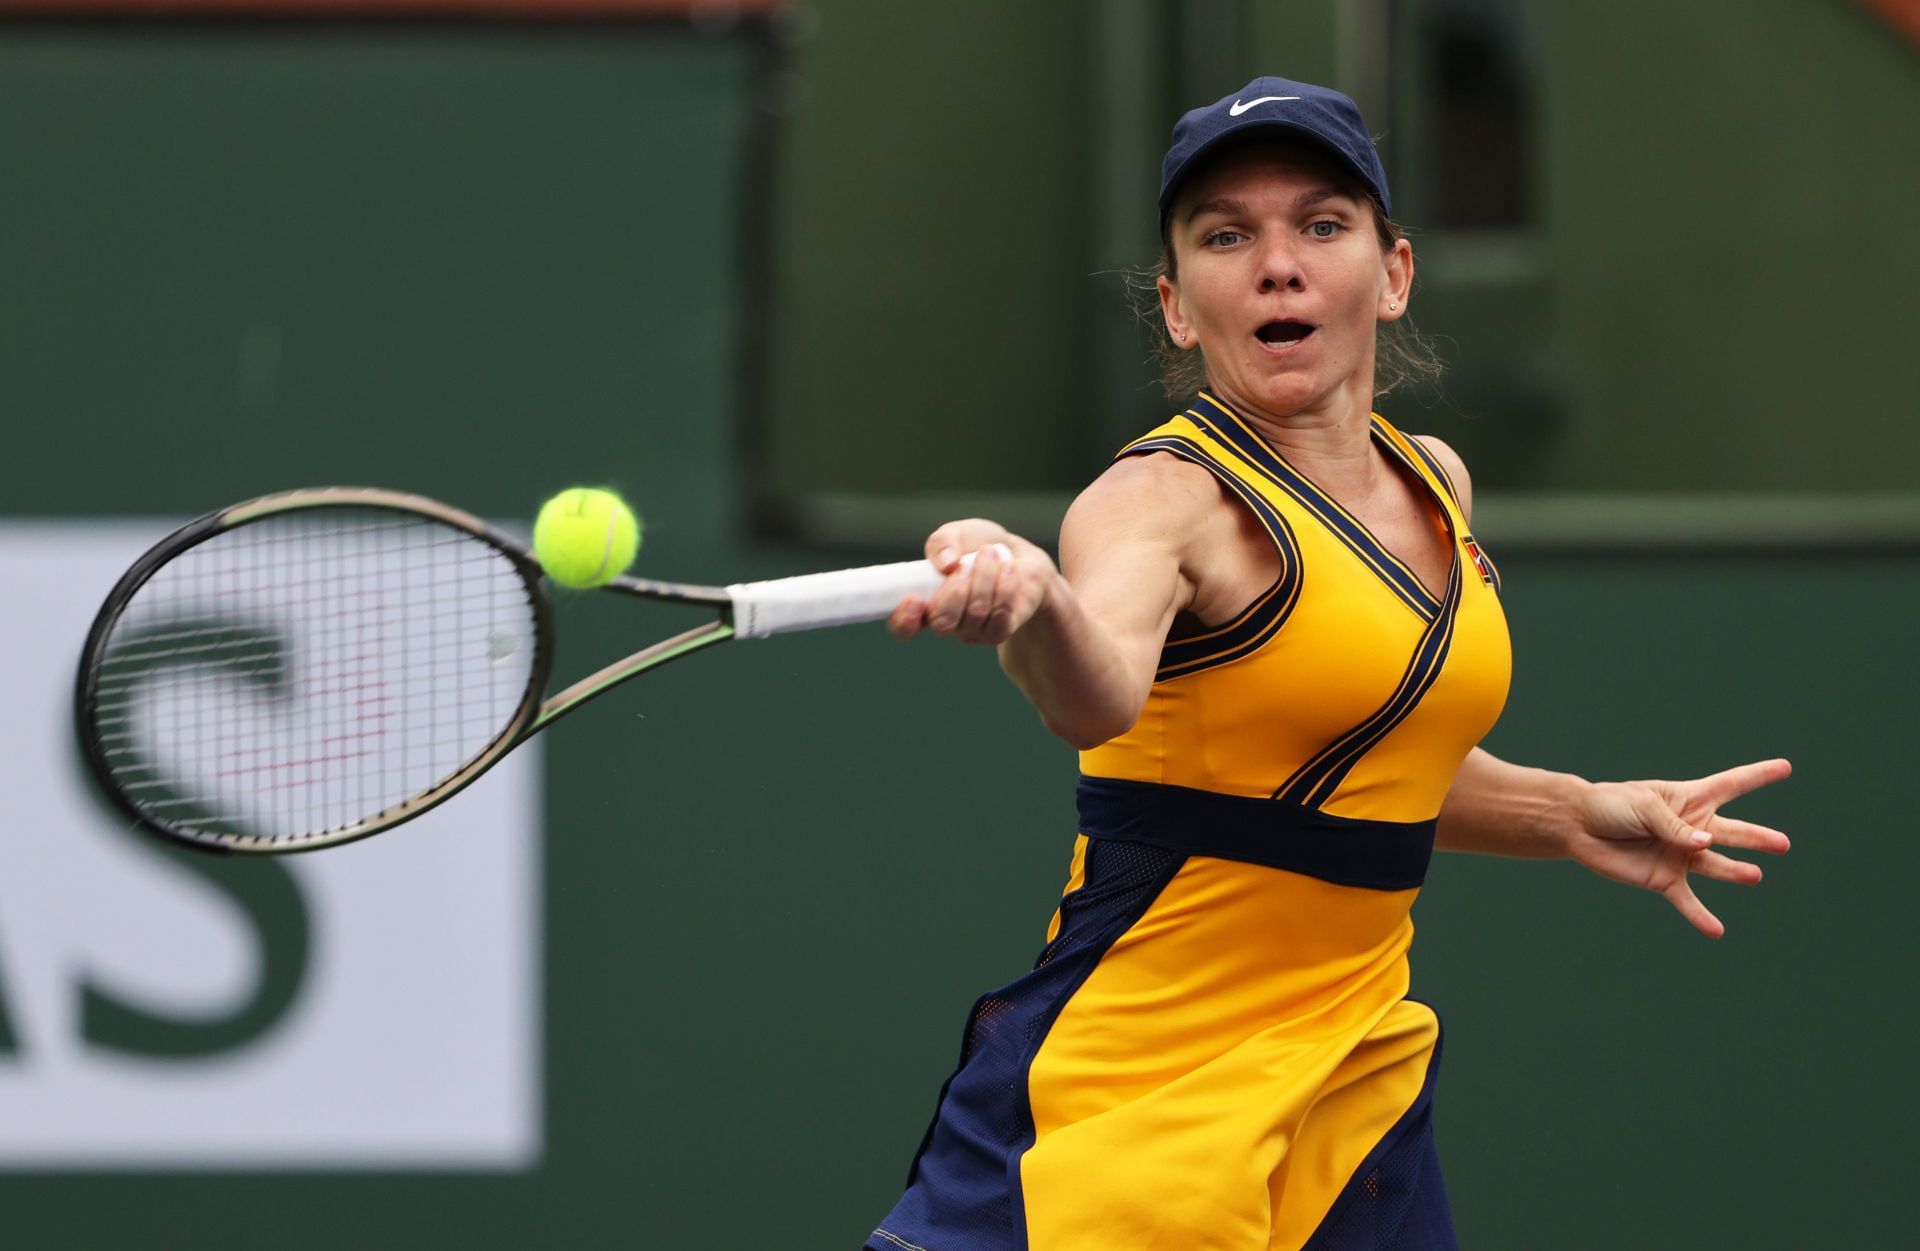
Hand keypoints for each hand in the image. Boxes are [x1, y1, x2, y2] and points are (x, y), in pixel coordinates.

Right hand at [886, 519, 1056, 645]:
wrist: (1018, 556)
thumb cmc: (978, 546)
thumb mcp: (957, 534)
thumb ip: (942, 542)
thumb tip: (945, 562)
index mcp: (923, 601)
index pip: (902, 627)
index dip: (905, 620)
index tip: (914, 598)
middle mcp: (944, 621)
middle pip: (942, 622)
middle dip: (957, 590)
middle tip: (967, 563)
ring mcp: (971, 631)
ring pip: (975, 615)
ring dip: (985, 578)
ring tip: (992, 553)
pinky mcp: (999, 631)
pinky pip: (1001, 616)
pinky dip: (1006, 587)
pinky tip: (1010, 569)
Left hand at [1566, 758, 1792, 938]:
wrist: (1578, 827)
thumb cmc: (1612, 806)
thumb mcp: (1644, 806)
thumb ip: (1675, 825)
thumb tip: (1705, 843)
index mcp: (1689, 799)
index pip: (1732, 784)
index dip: (1759, 775)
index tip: (1786, 767)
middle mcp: (1693, 828)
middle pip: (1732, 831)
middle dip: (1757, 837)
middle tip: (1782, 843)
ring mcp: (1681, 855)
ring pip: (1716, 864)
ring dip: (1734, 871)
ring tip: (1754, 875)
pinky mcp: (1665, 879)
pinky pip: (1687, 900)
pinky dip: (1700, 916)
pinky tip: (1716, 931)